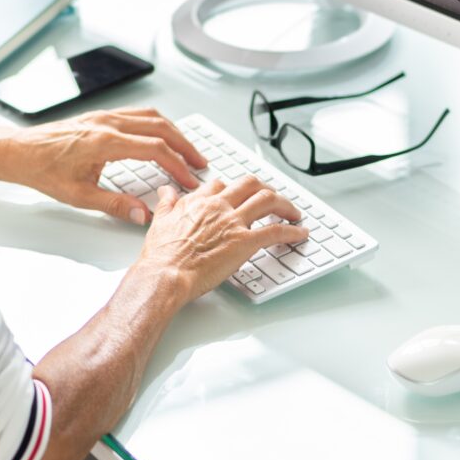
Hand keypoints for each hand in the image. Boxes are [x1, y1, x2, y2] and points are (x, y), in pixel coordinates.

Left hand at [5, 108, 207, 224]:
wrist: (17, 151)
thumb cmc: (41, 169)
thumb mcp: (78, 196)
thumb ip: (114, 205)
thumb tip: (143, 214)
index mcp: (104, 141)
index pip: (154, 149)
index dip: (177, 165)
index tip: (190, 180)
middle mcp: (107, 123)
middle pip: (160, 128)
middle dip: (184, 146)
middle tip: (200, 163)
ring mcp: (103, 117)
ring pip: (150, 117)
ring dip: (173, 132)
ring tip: (186, 150)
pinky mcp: (99, 117)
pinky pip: (137, 114)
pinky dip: (156, 125)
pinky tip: (160, 137)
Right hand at [138, 178, 308, 299]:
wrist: (165, 274)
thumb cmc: (161, 256)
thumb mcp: (159, 221)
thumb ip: (167, 203)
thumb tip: (166, 191)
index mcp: (199, 202)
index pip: (223, 185)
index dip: (236, 189)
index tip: (243, 196)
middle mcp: (219, 206)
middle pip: (250, 185)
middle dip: (266, 190)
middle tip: (274, 199)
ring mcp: (233, 223)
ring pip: (268, 200)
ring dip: (285, 204)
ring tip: (293, 213)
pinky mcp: (245, 242)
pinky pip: (276, 230)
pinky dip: (292, 230)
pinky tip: (300, 233)